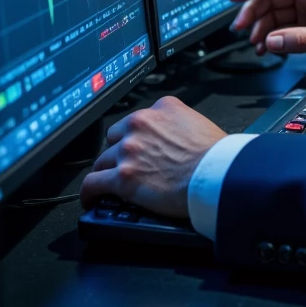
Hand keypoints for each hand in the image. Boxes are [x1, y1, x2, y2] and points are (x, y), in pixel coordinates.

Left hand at [80, 96, 225, 217]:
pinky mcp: (122, 177)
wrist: (216, 174)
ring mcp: (129, 150)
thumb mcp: (199, 123)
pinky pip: (93, 183)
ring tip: (109, 184)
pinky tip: (92, 198)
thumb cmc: (216, 156)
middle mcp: (141, 125)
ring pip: (103, 160)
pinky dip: (89, 192)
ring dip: (108, 172)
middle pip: (115, 138)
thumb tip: (176, 139)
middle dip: (120, 152)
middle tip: (129, 166)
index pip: (137, 120)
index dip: (136, 136)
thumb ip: (179, 125)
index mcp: (162, 109)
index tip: (137, 145)